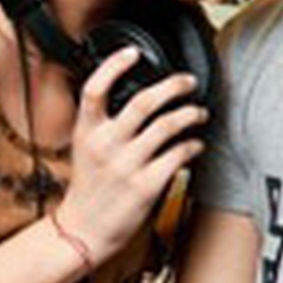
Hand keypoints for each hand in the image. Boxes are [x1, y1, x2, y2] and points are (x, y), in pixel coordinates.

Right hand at [54, 46, 207, 265]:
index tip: (133, 52)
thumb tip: (129, 92)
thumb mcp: (83, 146)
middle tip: (188, 81)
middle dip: (174, 85)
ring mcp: (126, 165)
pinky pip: (178, 155)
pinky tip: (196, 144)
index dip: (114, 66)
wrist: (84, 230)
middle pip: (144, 101)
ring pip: (168, 125)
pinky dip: (193, 145)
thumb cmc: (88, 186)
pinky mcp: (146, 185)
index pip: (94, 89)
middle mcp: (106, 145)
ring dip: (190, 114)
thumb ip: (102, 121)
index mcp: (87, 131)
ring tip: (198, 112)